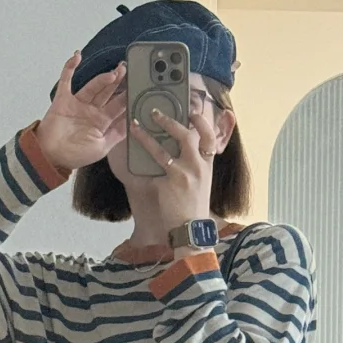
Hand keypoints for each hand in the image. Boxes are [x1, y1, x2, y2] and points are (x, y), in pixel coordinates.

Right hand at [34, 53, 127, 171]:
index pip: (118, 107)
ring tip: (115, 72)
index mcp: (101, 122)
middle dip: (118, 82)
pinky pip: (66, 80)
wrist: (50, 156)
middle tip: (128, 70)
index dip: (127, 97)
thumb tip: (133, 123)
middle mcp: (91, 111)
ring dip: (103, 78)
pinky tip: (77, 56)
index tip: (138, 87)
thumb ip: (117, 135)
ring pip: (93, 86)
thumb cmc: (76, 155)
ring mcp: (78, 103)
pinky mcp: (63, 98)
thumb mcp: (102, 148)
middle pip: (108, 93)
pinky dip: (70, 68)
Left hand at [129, 105, 217, 230]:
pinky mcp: (172, 181)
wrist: (190, 230)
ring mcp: (186, 172)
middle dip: (172, 121)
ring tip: (136, 124)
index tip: (192, 112)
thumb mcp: (201, 185)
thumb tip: (178, 152)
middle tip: (156, 112)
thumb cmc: (192, 208)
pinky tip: (133, 140)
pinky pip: (157, 158)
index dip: (202, 122)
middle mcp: (199, 166)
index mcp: (207, 165)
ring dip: (151, 132)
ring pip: (169, 144)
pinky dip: (145, 145)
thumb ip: (194, 167)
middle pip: (189, 135)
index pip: (209, 137)